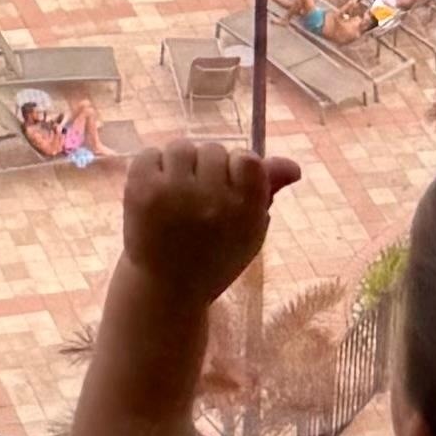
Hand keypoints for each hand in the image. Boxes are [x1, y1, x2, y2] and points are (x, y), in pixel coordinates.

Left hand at [118, 138, 298, 306]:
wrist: (166, 289)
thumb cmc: (214, 256)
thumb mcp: (249, 231)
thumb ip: (267, 191)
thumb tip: (293, 167)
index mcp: (243, 211)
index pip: (247, 159)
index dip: (235, 167)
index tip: (226, 187)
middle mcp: (212, 200)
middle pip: (213, 149)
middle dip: (206, 169)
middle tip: (198, 201)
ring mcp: (174, 193)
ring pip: (182, 147)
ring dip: (180, 165)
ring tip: (176, 195)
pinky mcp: (141, 190)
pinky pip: (150, 153)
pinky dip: (152, 167)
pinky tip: (155, 193)